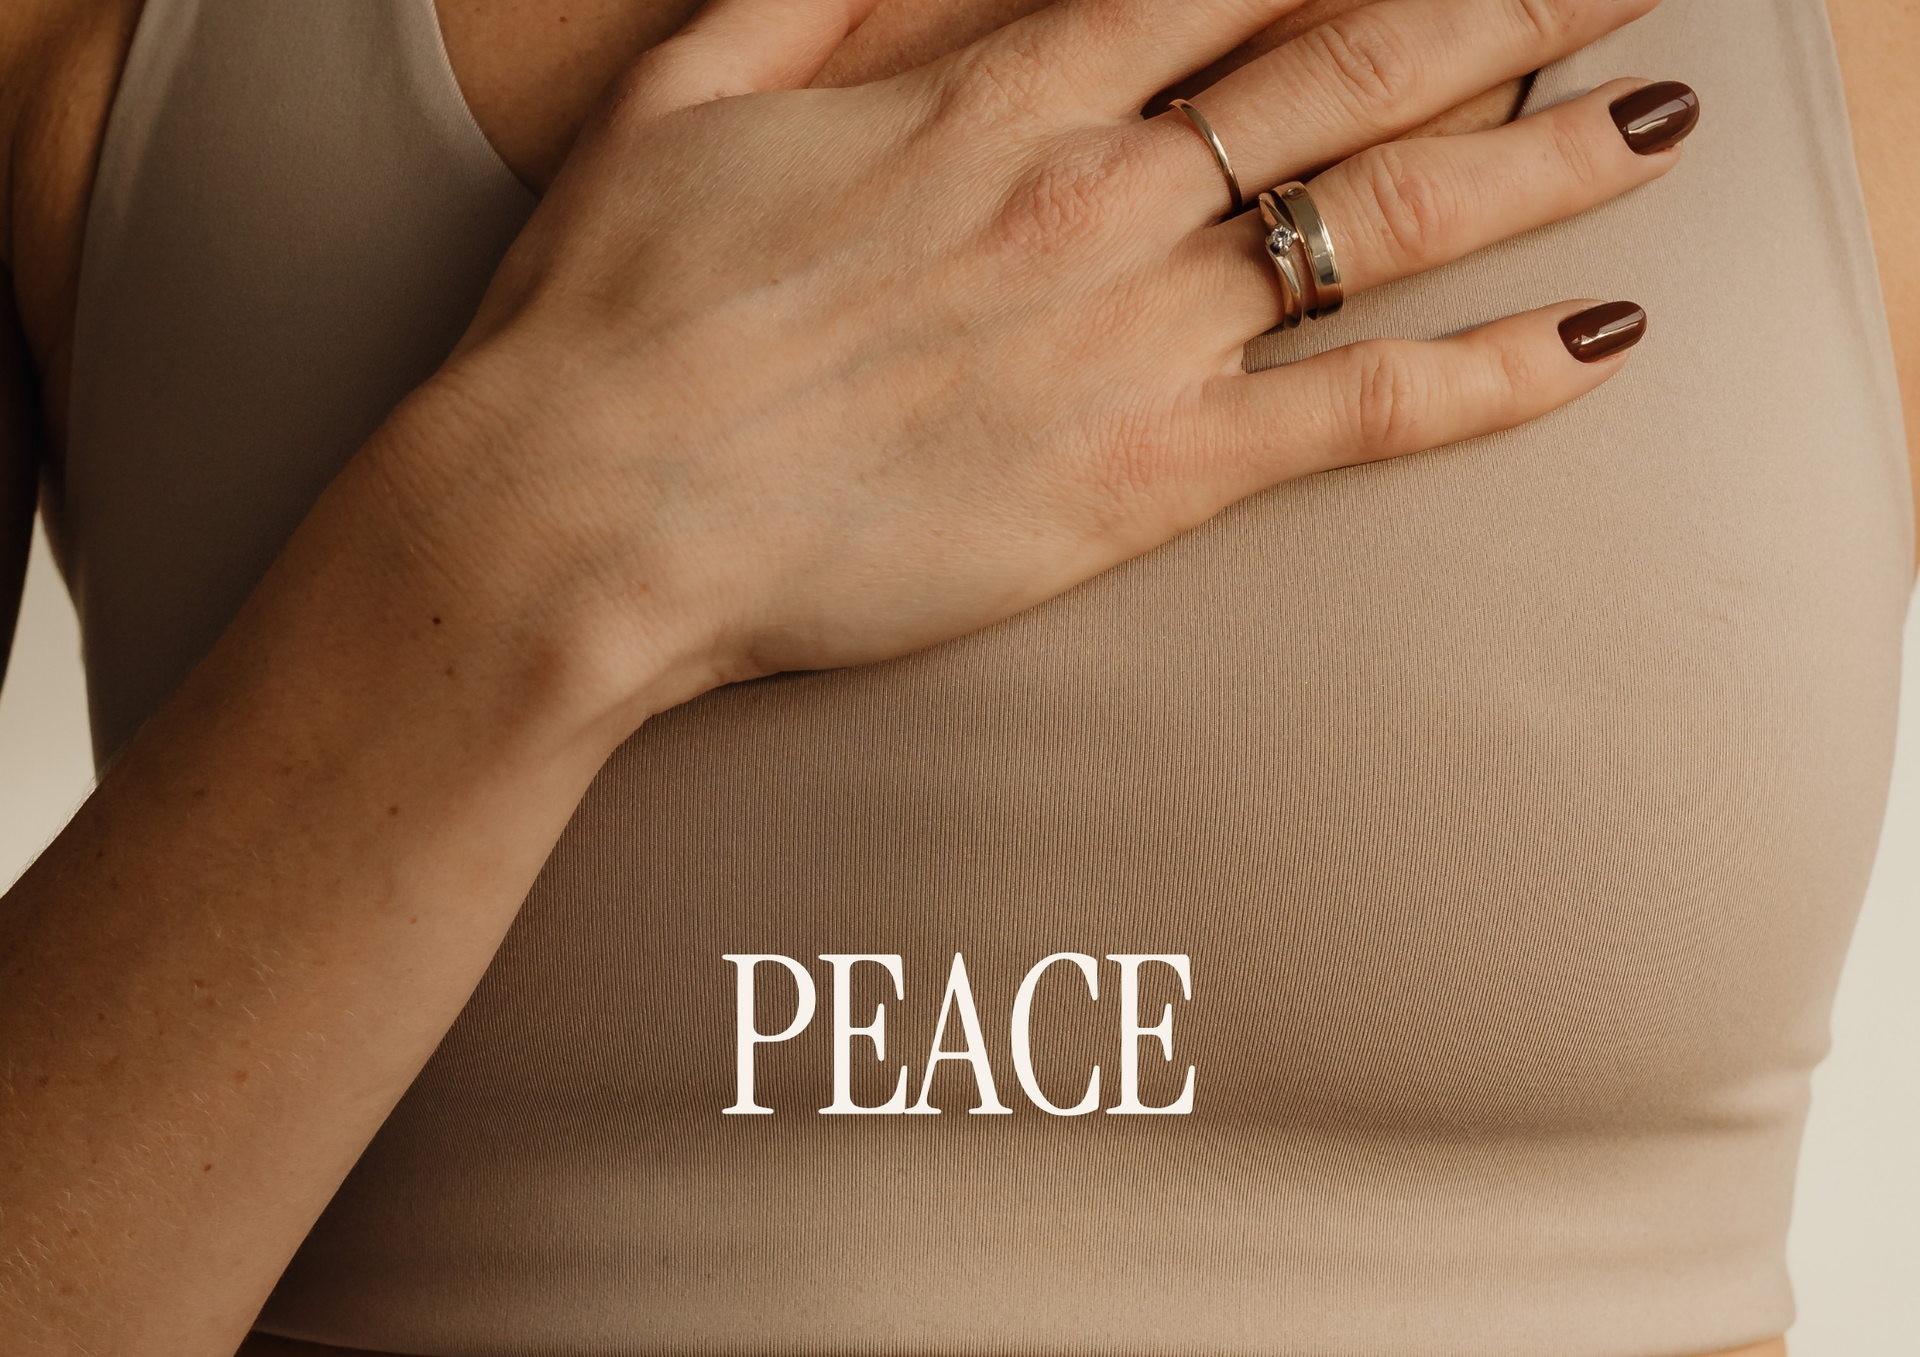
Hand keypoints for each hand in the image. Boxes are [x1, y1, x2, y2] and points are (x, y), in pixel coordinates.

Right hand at [384, 0, 1685, 740]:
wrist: (589, 511)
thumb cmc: (616, 317)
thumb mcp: (681, 98)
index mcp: (990, 93)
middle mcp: (1095, 191)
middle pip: (1349, 62)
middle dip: (1497, 1)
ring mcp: (1134, 332)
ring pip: (1388, 216)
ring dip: (1542, 152)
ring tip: (1657, 117)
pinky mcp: (1145, 477)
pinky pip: (1359, 414)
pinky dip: (1489, 379)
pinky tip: (1592, 346)